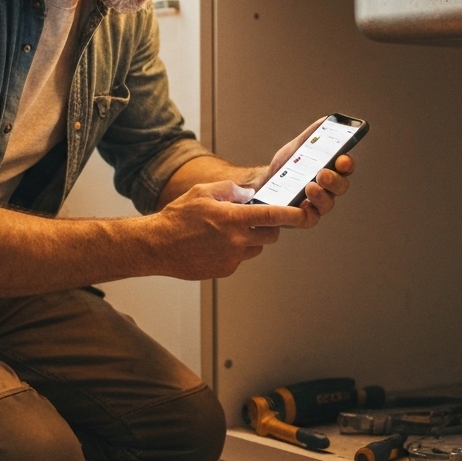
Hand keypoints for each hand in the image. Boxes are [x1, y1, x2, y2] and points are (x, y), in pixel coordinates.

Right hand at [151, 180, 305, 279]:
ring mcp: (231, 258)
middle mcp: (236, 241)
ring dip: (252, 239)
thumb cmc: (177, 218)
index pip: (272, 216)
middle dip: (269, 226)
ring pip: (256, 248)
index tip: (304, 214)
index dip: (293, 215)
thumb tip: (248, 194)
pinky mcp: (224, 270)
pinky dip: (236, 251)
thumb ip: (231, 190)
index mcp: (233, 219)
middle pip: (271, 235)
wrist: (157, 245)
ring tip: (228, 231)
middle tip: (256, 219)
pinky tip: (216, 244)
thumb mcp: (203, 192)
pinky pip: (240, 259)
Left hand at [258, 117, 355, 228]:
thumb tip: (326, 120)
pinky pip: (310, 219)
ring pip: (327, 203)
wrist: (261, 185)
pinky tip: (301, 203)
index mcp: (331, 170)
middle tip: (323, 173)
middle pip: (340, 187)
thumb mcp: (297, 148)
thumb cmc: (284, 168)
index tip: (341, 159)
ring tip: (310, 186)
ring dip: (321, 195)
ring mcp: (316, 205)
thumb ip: (312, 135)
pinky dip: (308, 211)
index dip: (346, 164)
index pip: (345, 167)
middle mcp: (328, 189)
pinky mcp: (303, 219)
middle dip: (334, 179)